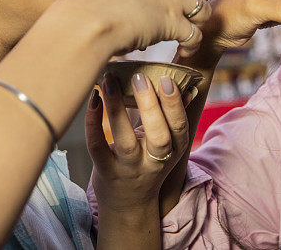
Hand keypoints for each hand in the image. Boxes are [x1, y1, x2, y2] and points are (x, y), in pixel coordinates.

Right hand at [70, 0, 210, 56]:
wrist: (84, 22)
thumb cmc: (88, 4)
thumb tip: (142, 2)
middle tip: (186, 15)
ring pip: (203, 10)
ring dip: (196, 24)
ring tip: (185, 36)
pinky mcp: (174, 20)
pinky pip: (196, 34)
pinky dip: (192, 45)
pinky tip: (183, 51)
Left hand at [86, 72, 190, 214]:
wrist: (128, 204)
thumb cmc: (148, 163)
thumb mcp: (167, 146)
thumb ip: (174, 118)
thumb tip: (187, 88)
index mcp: (173, 151)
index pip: (179, 128)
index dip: (175, 104)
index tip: (167, 79)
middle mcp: (154, 162)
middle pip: (158, 136)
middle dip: (150, 105)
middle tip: (140, 77)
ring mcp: (129, 169)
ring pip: (124, 140)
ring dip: (117, 108)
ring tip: (110, 81)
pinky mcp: (105, 171)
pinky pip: (97, 146)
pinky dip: (93, 122)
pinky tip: (94, 99)